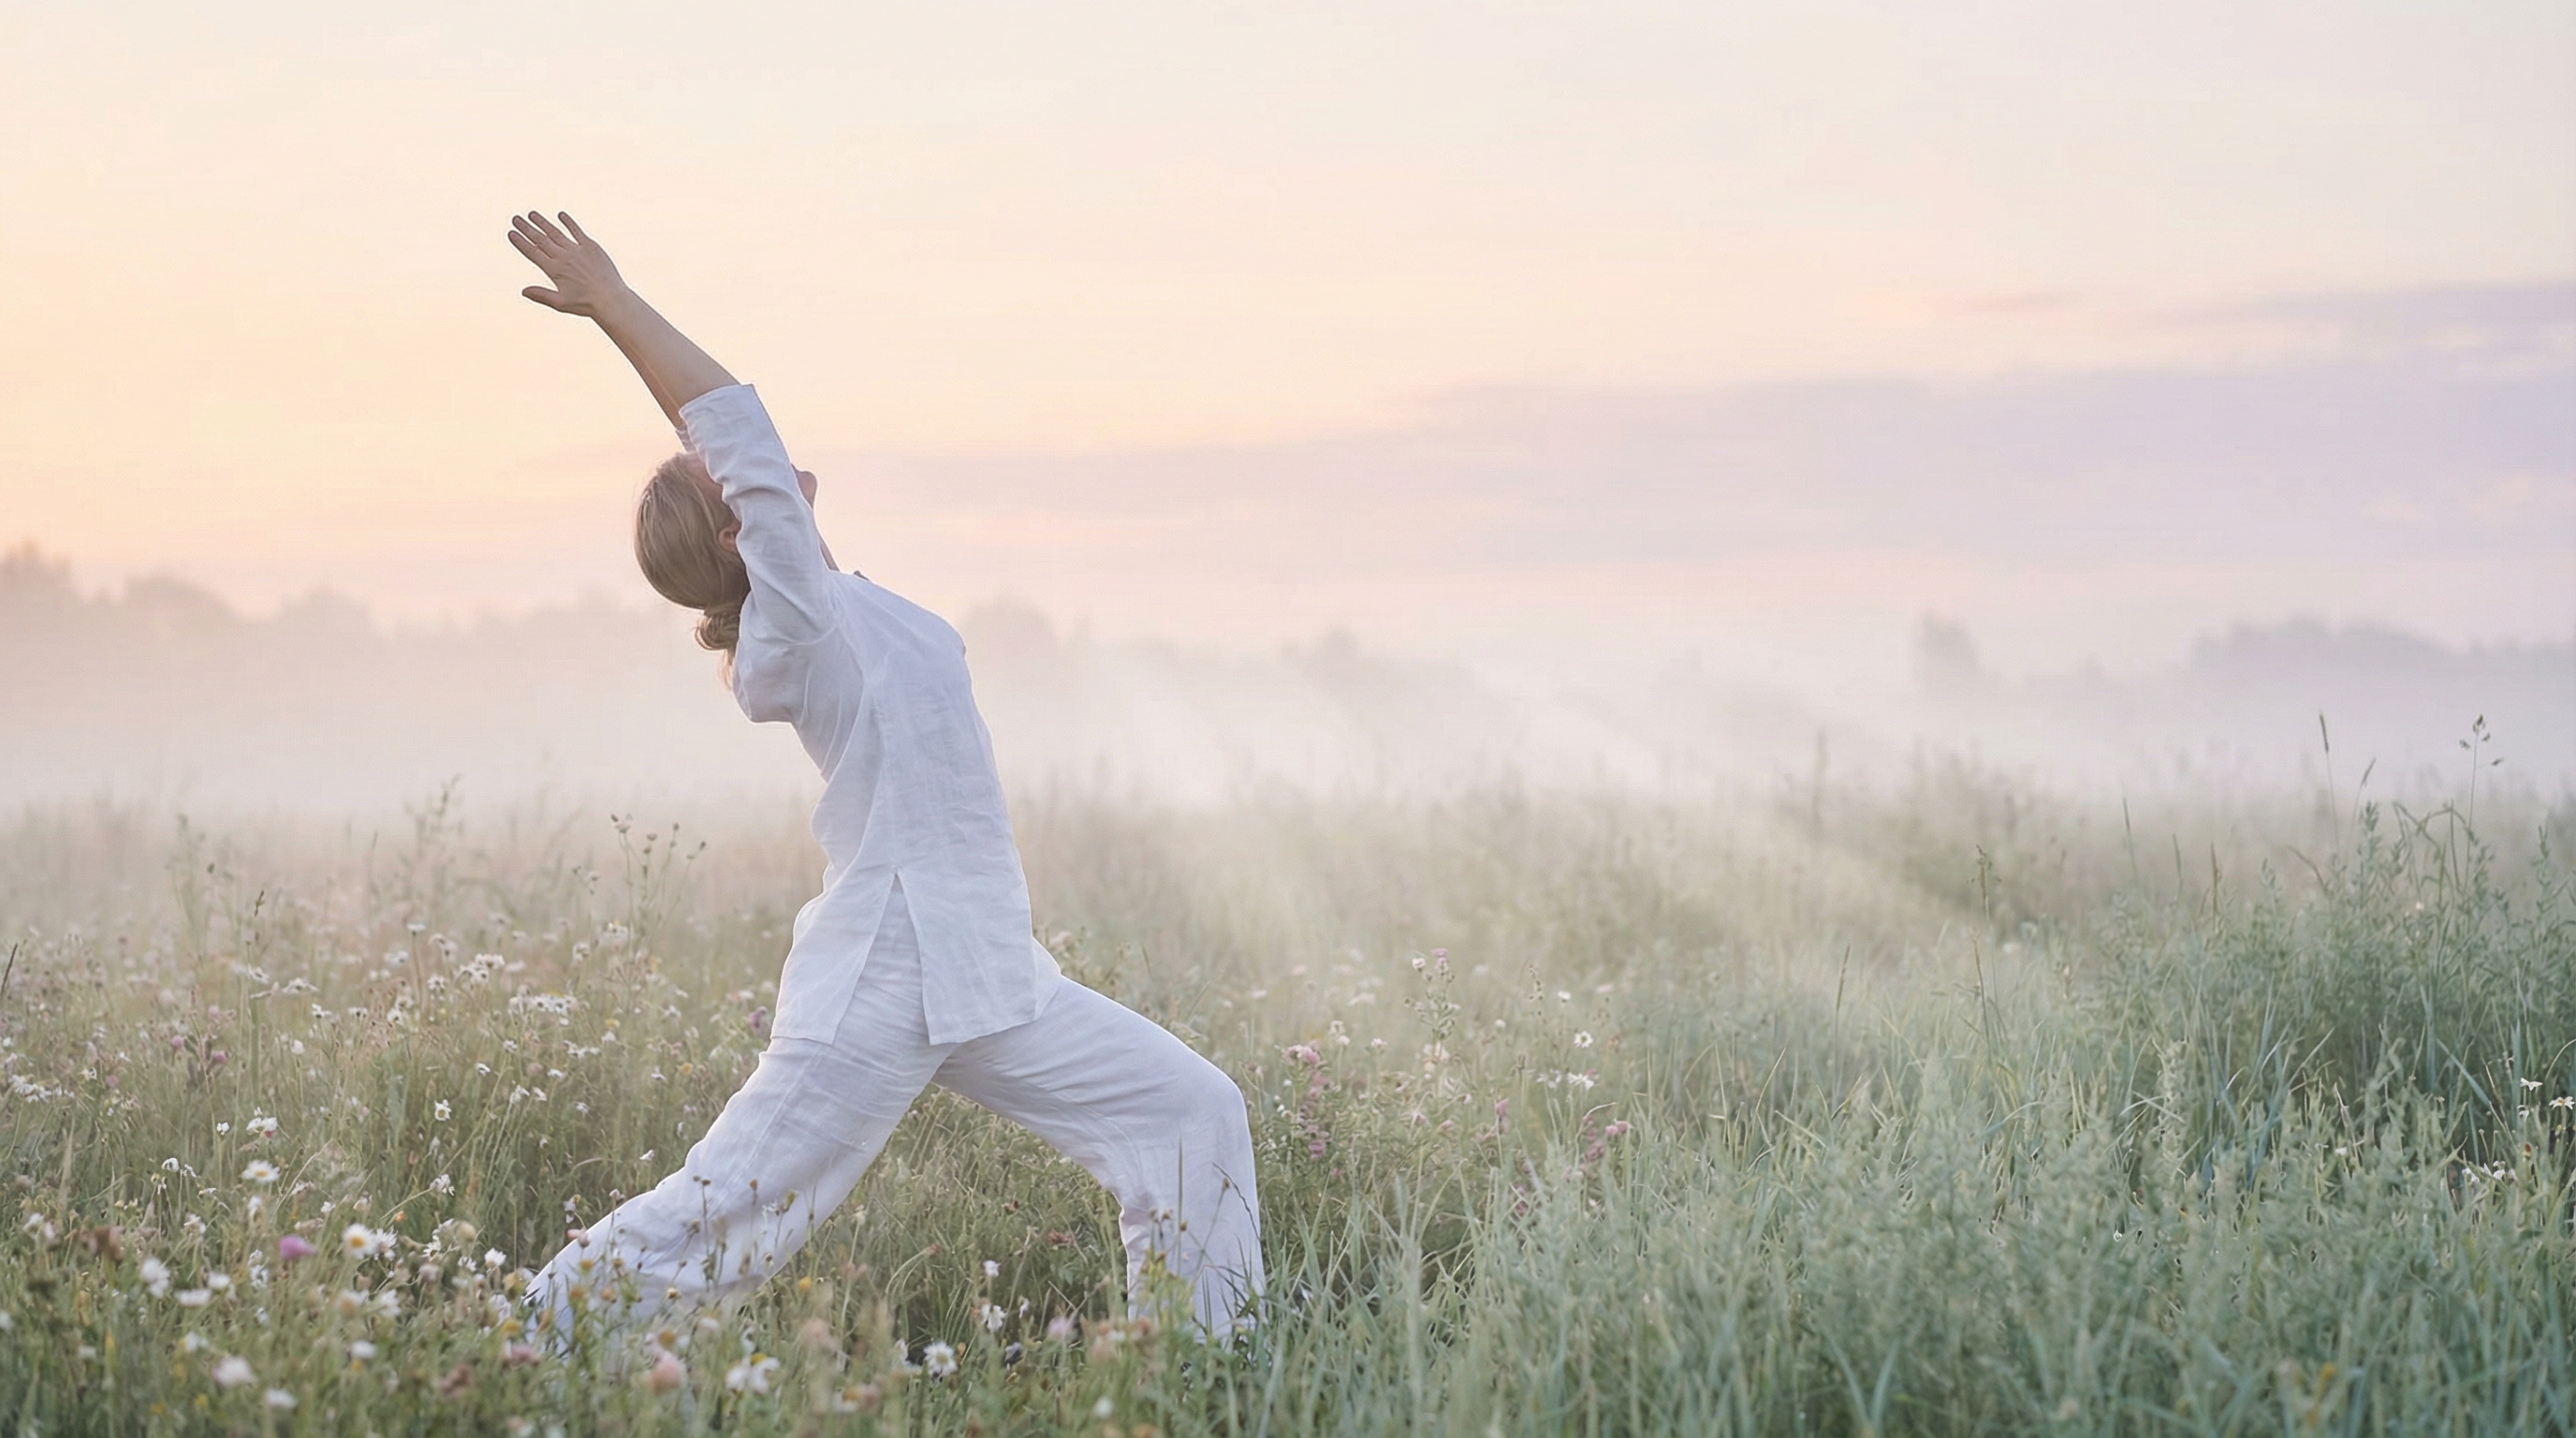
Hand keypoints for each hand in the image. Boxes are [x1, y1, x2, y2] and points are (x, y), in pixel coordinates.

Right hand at [507, 211, 631, 317]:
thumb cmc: (586, 304)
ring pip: (556, 233)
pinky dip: (569, 222)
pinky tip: (561, 215)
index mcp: (554, 270)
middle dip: (526, 228)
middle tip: (515, 218)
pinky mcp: (591, 247)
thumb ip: (541, 295)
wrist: (611, 299)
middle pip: (541, 239)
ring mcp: (578, 250)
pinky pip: (577, 231)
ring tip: (532, 214)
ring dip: (543, 222)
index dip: (520, 242)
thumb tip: (523, 291)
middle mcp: (564, 257)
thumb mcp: (561, 303)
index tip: (511, 233)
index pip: (532, 252)